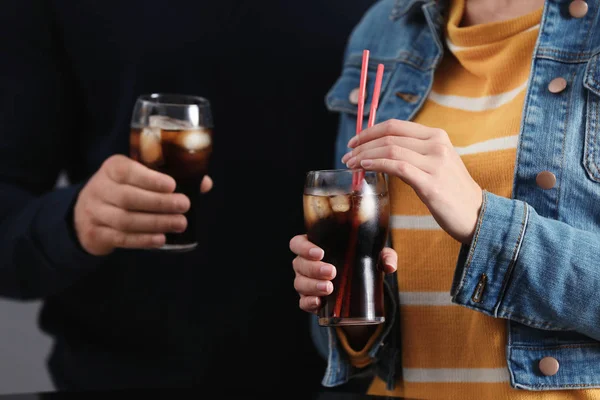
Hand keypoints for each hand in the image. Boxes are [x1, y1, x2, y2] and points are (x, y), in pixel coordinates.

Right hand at [74, 154, 212, 255]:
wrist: (85, 212)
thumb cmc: (124, 189)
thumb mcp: (138, 177)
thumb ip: (168, 178)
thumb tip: (204, 184)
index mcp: (112, 168)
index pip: (127, 171)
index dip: (150, 179)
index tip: (172, 185)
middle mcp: (100, 188)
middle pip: (128, 198)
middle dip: (159, 203)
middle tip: (184, 206)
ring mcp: (95, 212)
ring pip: (125, 220)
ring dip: (156, 223)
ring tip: (180, 224)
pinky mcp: (96, 233)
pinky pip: (121, 238)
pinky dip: (143, 240)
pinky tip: (161, 239)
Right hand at [289, 234, 397, 313]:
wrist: (358, 289)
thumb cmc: (361, 263)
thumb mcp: (375, 257)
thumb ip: (385, 256)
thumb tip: (389, 266)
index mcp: (313, 247)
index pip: (298, 243)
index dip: (304, 247)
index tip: (320, 253)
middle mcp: (304, 264)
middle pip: (299, 264)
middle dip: (314, 268)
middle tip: (332, 272)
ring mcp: (305, 282)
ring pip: (300, 283)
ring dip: (312, 286)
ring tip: (329, 289)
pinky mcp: (310, 300)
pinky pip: (303, 302)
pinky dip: (309, 303)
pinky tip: (319, 303)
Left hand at [341, 119, 481, 243]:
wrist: (476, 215)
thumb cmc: (450, 191)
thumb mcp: (435, 163)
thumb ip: (413, 153)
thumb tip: (379, 151)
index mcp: (437, 136)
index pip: (396, 126)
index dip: (370, 131)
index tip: (354, 142)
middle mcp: (437, 145)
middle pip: (390, 137)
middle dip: (363, 145)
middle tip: (347, 155)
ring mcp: (435, 163)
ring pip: (390, 150)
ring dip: (365, 155)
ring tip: (352, 164)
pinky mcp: (431, 183)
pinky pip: (397, 167)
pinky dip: (377, 165)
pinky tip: (365, 168)